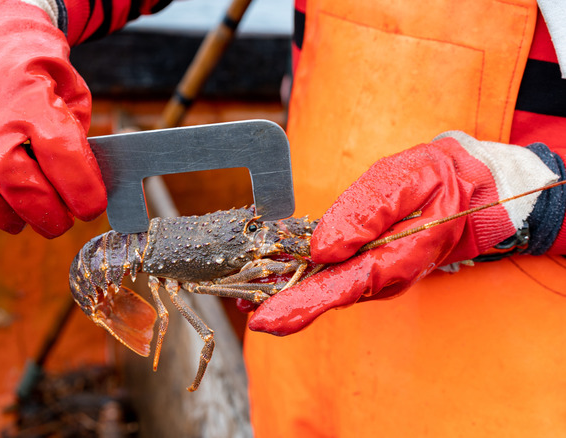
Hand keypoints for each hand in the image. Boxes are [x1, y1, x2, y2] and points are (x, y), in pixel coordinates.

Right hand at [0, 0, 105, 261]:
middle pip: (19, 184)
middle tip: (62, 221)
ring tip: (22, 221)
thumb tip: (84, 188)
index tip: (92, 207)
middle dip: (48, 213)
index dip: (82, 189)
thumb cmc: (36, 72)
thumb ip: (78, 138)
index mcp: (30, 101)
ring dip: (4, 215)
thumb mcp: (72, 92)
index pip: (61, 155)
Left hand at [248, 132, 558, 335]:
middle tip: (241, 307)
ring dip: (286, 291)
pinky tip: (273, 275)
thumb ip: (366, 214)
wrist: (468, 189)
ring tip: (246, 290)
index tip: (264, 320)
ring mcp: (374, 275)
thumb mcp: (406, 182)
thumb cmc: (438, 181)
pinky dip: (300, 277)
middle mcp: (381, 278)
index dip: (298, 306)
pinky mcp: (367, 266)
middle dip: (281, 304)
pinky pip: (330, 276)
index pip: (339, 290)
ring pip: (324, 288)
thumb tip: (324, 249)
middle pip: (324, 296)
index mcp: (393, 261)